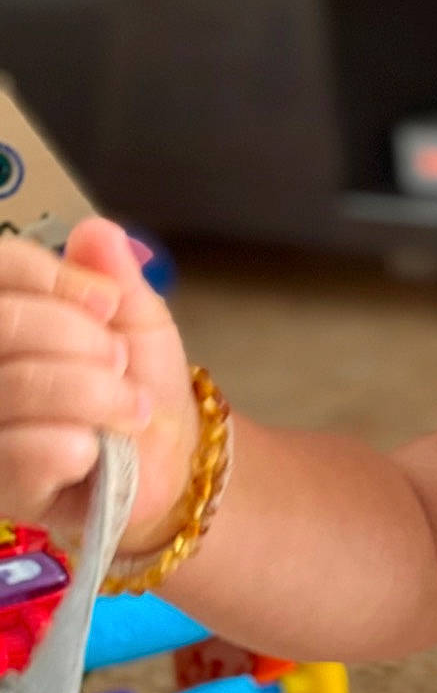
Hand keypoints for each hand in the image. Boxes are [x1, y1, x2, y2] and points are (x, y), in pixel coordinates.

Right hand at [0, 219, 199, 544]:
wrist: (164, 460)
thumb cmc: (137, 383)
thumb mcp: (136, 319)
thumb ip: (115, 274)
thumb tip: (97, 232)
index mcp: (4, 312)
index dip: (53, 277)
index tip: (106, 302)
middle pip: (3, 322)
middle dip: (80, 339)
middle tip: (119, 361)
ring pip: (18, 384)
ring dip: (95, 395)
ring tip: (127, 407)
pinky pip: (28, 450)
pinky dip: (80, 447)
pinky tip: (94, 452)